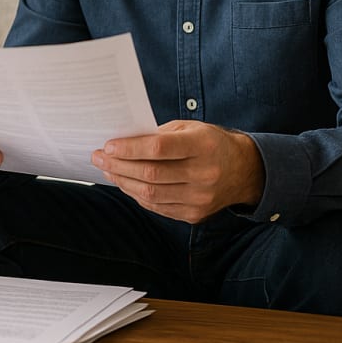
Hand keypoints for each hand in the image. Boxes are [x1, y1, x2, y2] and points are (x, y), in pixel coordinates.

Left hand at [91, 120, 265, 222]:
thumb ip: (158, 134)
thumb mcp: (190, 128)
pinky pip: (157, 207)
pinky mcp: (194, 214)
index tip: (108, 145)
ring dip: (122, 181)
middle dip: (118, 165)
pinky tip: (125, 182)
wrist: (244, 171)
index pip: (159, 149)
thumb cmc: (210, 143)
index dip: (130, 148)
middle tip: (98, 157)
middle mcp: (204, 174)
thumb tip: (121, 142)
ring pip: (150, 194)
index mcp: (203, 146)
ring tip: (107, 169)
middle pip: (151, 174)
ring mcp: (200, 198)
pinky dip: (136, 195)